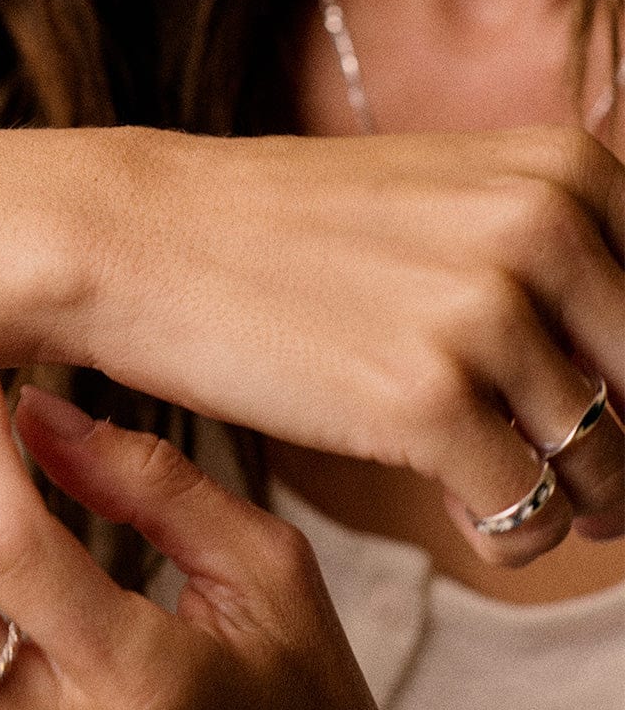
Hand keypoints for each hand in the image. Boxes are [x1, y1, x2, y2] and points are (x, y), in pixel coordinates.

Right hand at [85, 125, 623, 564]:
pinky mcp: (421, 402)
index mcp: (560, 171)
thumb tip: (614, 376)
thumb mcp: (436, 204)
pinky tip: (466, 523)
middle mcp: (541, 231)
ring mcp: (482, 316)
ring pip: (605, 463)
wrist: (134, 239)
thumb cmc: (270, 232)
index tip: (609, 421)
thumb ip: (540, 258)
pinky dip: (511, 538)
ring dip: (573, 504)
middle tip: (590, 495)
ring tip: (513, 504)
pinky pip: (528, 513)